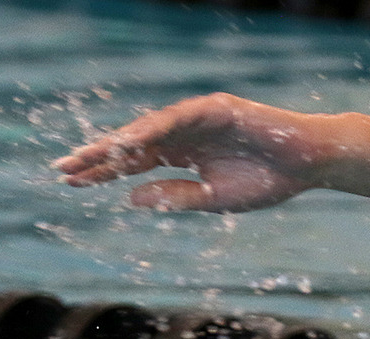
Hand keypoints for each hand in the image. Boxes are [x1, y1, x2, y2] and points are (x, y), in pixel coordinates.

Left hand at [53, 93, 328, 212]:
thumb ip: (173, 196)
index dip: (103, 171)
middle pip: (132, 144)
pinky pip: (178, 118)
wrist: (307, 165)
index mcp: (182, 156)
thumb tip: (129, 198)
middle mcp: (183, 134)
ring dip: (118, 143)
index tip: (70, 182)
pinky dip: (153, 129)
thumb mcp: (211, 199)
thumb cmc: (266, 182)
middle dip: (98, 156)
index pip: (134, 163)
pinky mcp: (215, 108)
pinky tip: (129, 142)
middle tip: (62, 168)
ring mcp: (198, 119)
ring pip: (149, 130)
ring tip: (88, 157)